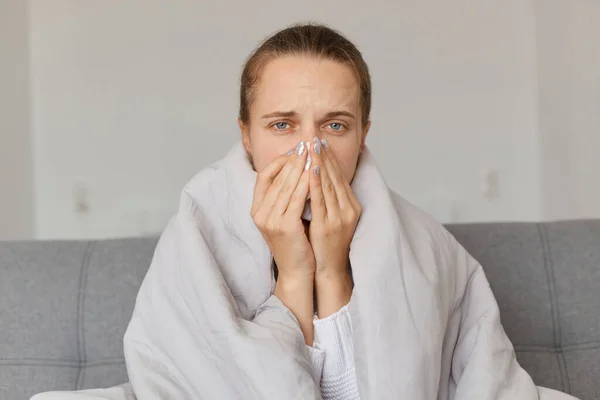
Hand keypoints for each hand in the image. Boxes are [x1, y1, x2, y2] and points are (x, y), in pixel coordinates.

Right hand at [251, 140, 315, 342]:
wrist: (297, 271)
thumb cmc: (295, 242)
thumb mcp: (284, 216)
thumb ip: (284, 195)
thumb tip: (295, 169)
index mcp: (257, 209)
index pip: (264, 175)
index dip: (280, 160)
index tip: (296, 149)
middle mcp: (259, 213)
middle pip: (276, 177)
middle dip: (294, 158)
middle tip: (307, 143)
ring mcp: (269, 220)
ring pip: (287, 185)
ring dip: (301, 166)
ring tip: (312, 151)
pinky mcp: (284, 226)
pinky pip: (296, 198)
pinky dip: (306, 182)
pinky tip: (316, 171)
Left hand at [308, 137, 360, 316]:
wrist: (330, 270)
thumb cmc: (328, 244)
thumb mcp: (332, 217)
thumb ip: (329, 199)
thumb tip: (320, 178)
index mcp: (351, 205)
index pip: (339, 176)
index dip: (329, 157)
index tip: (320, 141)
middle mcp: (348, 208)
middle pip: (335, 176)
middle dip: (324, 155)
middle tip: (315, 136)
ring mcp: (340, 217)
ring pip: (329, 184)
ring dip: (320, 163)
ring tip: (312, 146)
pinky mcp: (329, 225)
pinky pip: (321, 199)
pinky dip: (316, 183)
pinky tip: (311, 169)